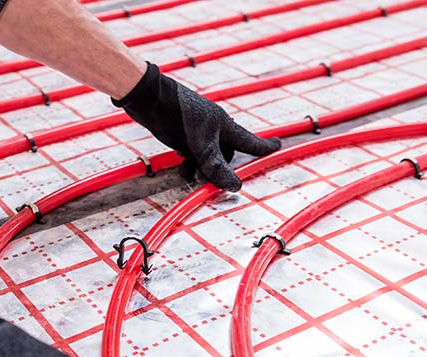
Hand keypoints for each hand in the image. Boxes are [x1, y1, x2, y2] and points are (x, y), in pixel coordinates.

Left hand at [113, 62, 280, 191]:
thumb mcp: (200, 145)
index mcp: (225, 125)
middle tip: (214, 182)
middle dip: (220, 169)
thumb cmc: (178, 114)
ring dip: (201, 169)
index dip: (263, 147)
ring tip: (189, 173)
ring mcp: (198, 131)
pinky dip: (189, 163)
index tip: (277, 146)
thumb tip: (236, 187)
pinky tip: (181, 167)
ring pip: (207, 157)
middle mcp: (215, 128)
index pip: (249, 141)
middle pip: (226, 155)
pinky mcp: (183, 133)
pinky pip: (193, 153)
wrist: (148, 98)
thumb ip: (216, 167)